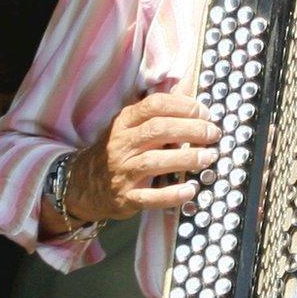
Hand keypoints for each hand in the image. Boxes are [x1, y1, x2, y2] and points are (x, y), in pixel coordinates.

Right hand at [52, 92, 218, 229]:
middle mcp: (121, 144)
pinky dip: (172, 194)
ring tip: (208, 157)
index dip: (183, 106)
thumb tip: (191, 99)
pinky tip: (190, 190)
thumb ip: (155, 115)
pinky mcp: (125, 197)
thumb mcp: (128, 128)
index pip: (154, 106)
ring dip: (185, 159)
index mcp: (124, 122)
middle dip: (190, 130)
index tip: (205, 112)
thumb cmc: (118, 152)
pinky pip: (150, 197)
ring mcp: (122, 171)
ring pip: (154, 162)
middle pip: (158, 130)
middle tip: (213, 133)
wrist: (83, 185)